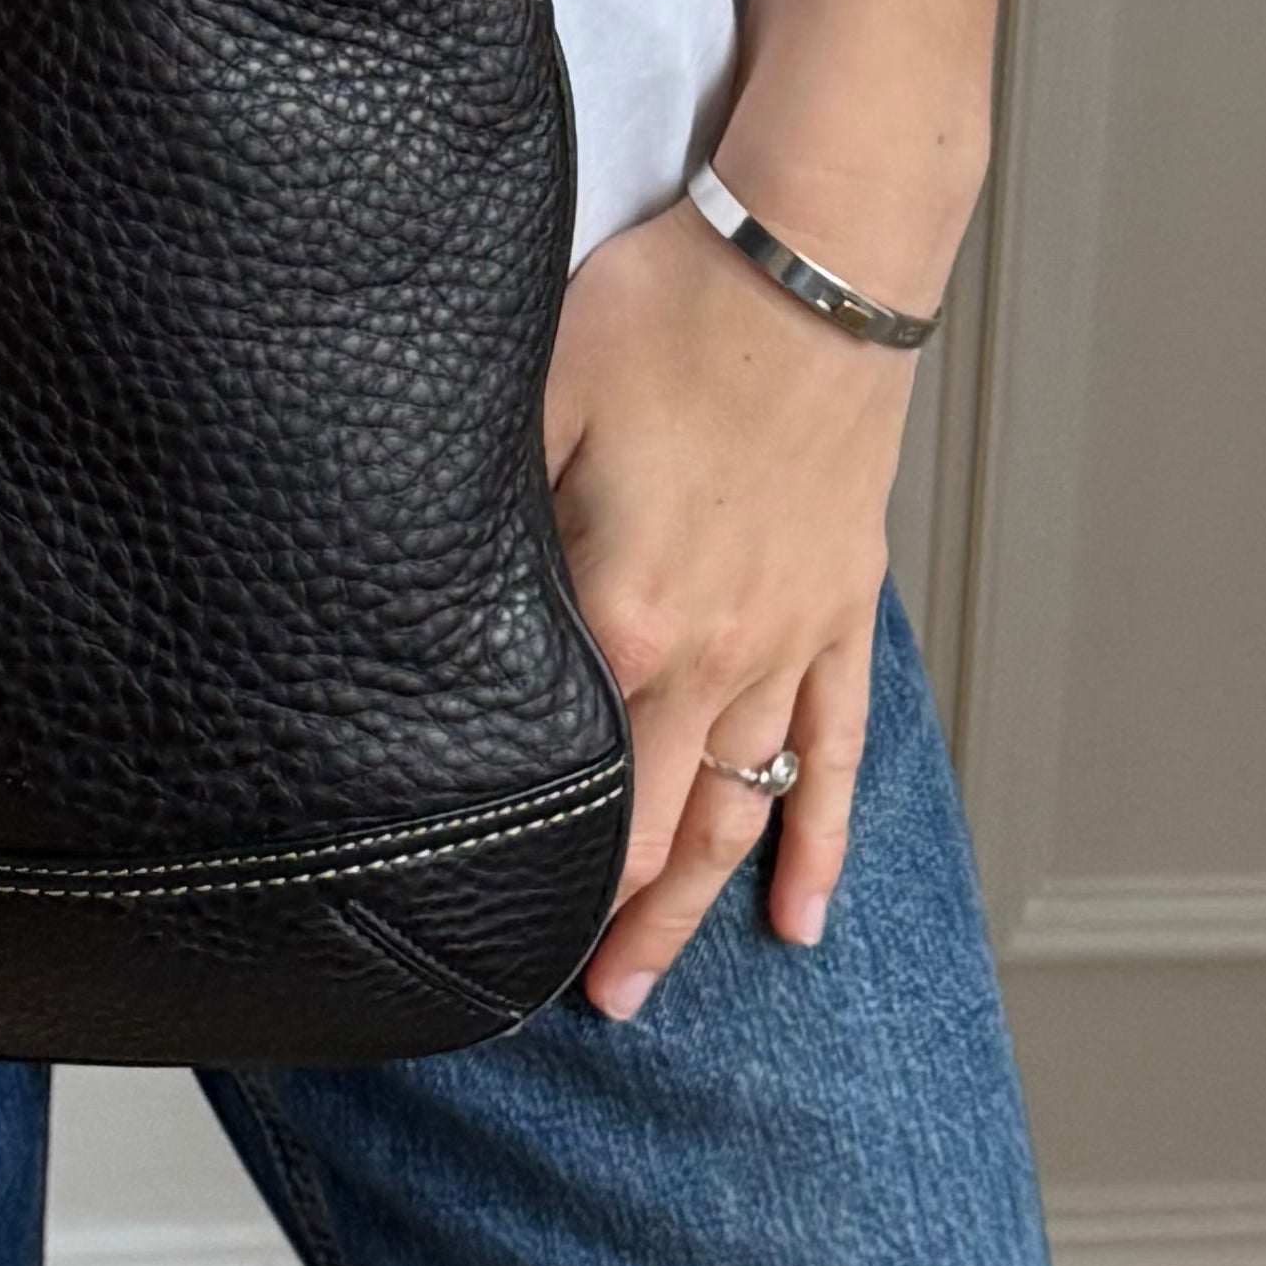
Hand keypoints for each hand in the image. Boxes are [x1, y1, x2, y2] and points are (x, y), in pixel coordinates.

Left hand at [544, 197, 922, 1015]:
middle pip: (658, 826)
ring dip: (695, 904)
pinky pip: (839, 742)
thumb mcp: (538, 407)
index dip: (540, 880)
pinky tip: (805, 911)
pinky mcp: (838, 603)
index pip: (577, 791)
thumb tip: (426, 599)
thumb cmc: (668, 314)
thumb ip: (488, 525)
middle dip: (610, 926)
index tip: (494, 946)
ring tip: (647, 983)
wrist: (813, 262)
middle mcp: (714, 654)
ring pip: (744, 806)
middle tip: (574, 1002)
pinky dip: (823, 835)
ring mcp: (788, 636)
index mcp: (625, 619)